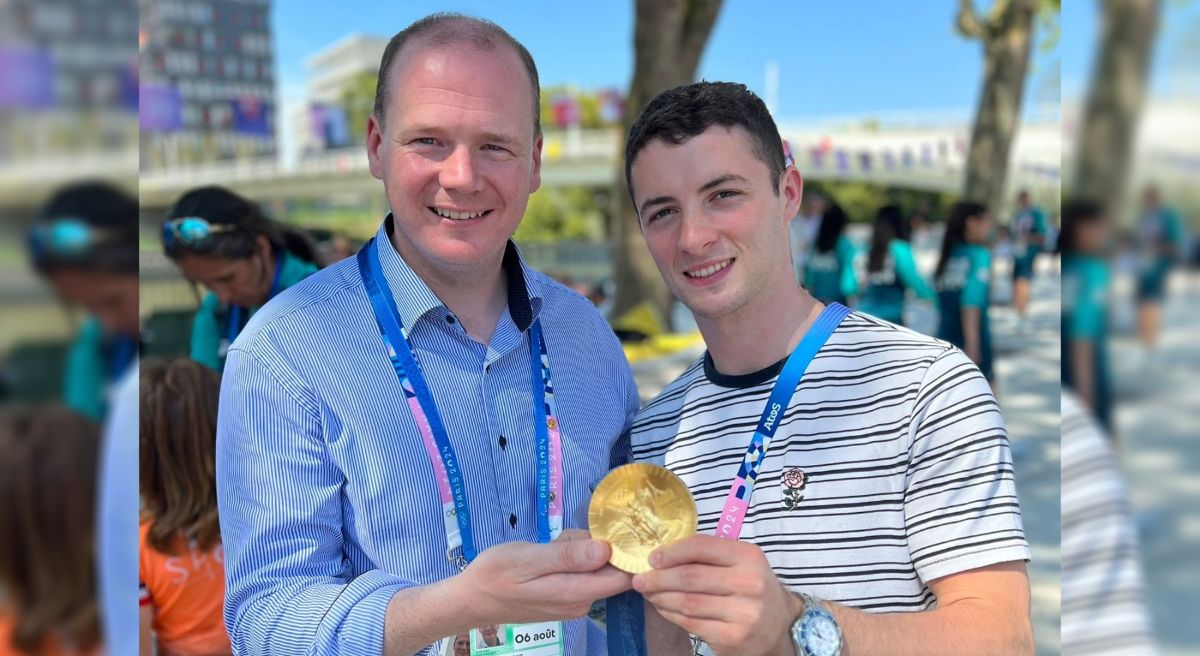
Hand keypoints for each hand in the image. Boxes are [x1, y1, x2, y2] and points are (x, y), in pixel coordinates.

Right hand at [455, 530, 632, 625]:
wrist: (472, 598)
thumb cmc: (495, 574)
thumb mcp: (528, 558)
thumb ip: (568, 556)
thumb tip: (607, 550)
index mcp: (576, 593)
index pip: (623, 576)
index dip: (628, 552)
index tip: (617, 528)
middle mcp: (582, 601)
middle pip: (612, 567)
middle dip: (598, 544)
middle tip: (566, 536)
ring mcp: (575, 601)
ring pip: (595, 565)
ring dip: (581, 548)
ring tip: (553, 544)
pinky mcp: (566, 597)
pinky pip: (582, 570)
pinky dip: (571, 555)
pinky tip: (551, 551)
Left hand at [633, 535, 800, 655]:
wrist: (779, 626)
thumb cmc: (751, 588)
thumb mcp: (740, 563)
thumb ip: (708, 556)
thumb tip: (661, 556)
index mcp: (748, 556)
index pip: (701, 547)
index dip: (671, 552)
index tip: (652, 558)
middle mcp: (749, 583)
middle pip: (690, 577)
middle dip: (658, 578)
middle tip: (640, 578)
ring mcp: (743, 613)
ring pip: (687, 602)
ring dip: (661, 597)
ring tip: (648, 593)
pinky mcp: (733, 637)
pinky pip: (691, 623)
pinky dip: (671, 614)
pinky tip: (663, 608)